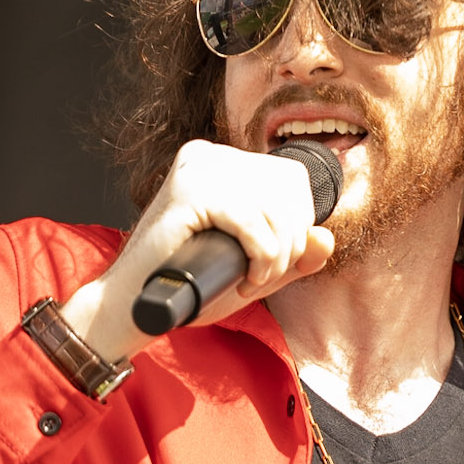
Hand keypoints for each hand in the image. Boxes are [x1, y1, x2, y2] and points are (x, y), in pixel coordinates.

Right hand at [59, 139, 335, 362]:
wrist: (137, 307)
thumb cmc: (189, 287)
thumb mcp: (253, 268)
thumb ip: (292, 256)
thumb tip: (326, 239)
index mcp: (222, 163)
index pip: (290, 177)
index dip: (298, 222)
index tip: (274, 260)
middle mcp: (210, 157)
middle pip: (287, 187)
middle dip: (290, 242)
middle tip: (264, 277)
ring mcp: (197, 169)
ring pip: (274, 204)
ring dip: (276, 256)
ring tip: (252, 281)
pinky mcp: (188, 192)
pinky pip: (252, 220)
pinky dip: (262, 256)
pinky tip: (246, 278)